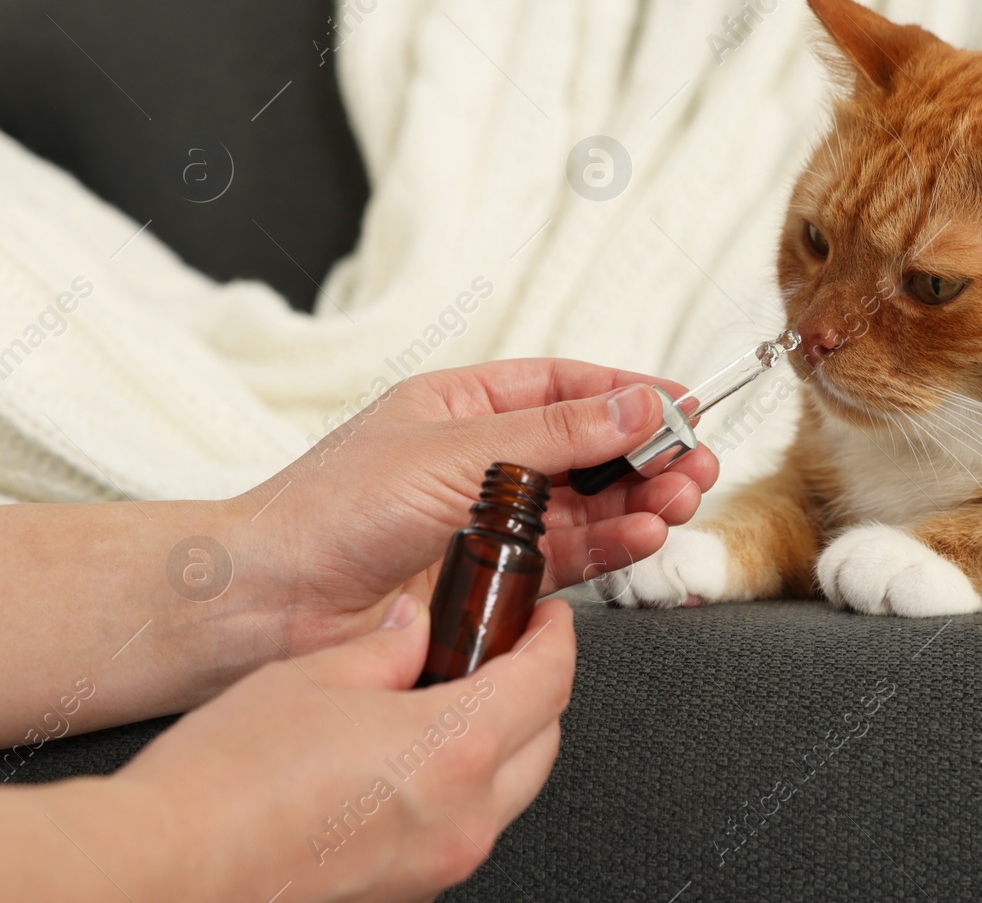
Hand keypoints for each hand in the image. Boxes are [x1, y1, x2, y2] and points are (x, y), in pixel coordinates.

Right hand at [73, 594, 574, 901]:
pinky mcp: (409, 892)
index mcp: (455, 750)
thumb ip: (387, 648)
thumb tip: (415, 629)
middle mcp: (463, 817)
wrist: (169, 866)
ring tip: (453, 702)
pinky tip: (413, 763)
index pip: (547, 682)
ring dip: (502, 744)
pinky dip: (460, 790)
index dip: (556, 638)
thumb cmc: (228, 778)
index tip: (548, 618)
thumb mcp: (315, 674)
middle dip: (538, 690)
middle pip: (545, 741)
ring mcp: (440, 865)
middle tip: (506, 651)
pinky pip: (462, 829)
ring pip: (510, 792)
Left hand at [232, 358, 718, 655]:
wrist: (274, 602)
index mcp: (465, 404)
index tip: (684, 407)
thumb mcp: (456, 451)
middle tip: (696, 463)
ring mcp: (494, 521)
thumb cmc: (336, 510)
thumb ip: (555, 435)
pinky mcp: (499, 578)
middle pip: (589, 449)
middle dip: (647, 454)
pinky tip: (644, 534)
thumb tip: (635, 406)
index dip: (629, 396)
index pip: (566, 389)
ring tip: (680, 500)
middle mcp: (485, 459)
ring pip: (589, 504)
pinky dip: (614, 545)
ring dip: (640, 500)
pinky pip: (572, 556)